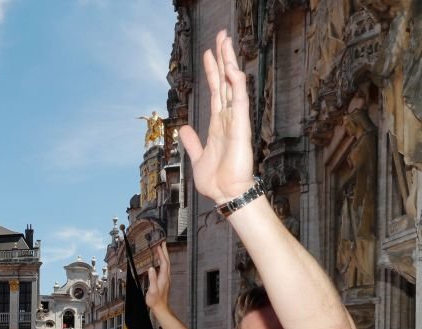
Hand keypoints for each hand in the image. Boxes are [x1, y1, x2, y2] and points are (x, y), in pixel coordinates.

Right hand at [145, 243, 170, 314]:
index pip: (164, 263)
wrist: (160, 307)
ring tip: (161, 250)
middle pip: (167, 261)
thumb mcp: (152, 290)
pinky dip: (162, 262)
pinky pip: (164, 268)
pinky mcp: (164, 281)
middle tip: (163, 243)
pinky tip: (159, 262)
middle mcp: (166, 277)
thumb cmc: (155, 300)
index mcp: (163, 277)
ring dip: (164, 256)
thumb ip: (152, 279)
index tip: (159, 246)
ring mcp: (166, 279)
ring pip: (166, 264)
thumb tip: (151, 268)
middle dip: (165, 252)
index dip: (161, 254)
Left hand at [177, 31, 255, 203]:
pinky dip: (236, 86)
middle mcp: (228, 117)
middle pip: (224, 81)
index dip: (211, 71)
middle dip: (222, 58)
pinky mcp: (241, 128)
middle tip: (221, 36)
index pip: (214, 90)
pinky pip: (240, 102)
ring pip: (232, 86)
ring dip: (229, 64)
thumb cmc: (216, 179)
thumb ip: (192, 142)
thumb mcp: (197, 157)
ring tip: (226, 42)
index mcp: (217, 123)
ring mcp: (235, 120)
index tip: (208, 53)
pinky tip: (233, 70)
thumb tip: (184, 128)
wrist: (226, 194)